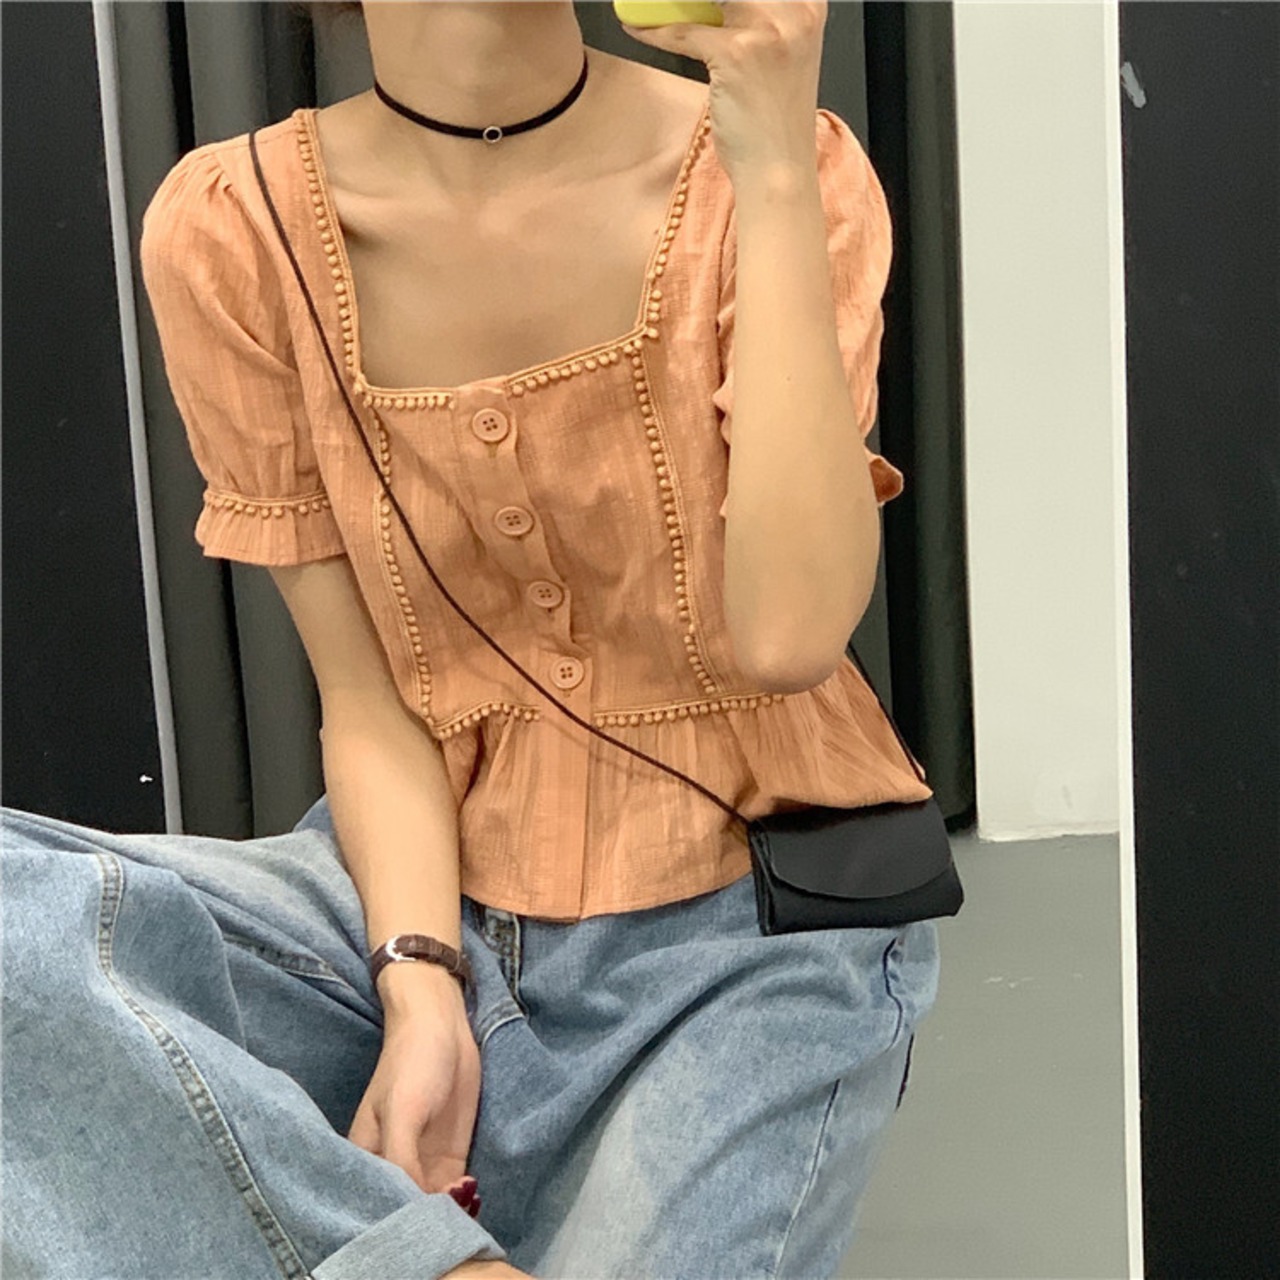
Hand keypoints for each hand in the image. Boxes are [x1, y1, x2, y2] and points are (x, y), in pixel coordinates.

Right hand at [347, 962, 481, 1199]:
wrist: (442, 1023)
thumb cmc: (412, 1062)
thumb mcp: (401, 1111)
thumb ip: (400, 1158)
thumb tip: (412, 1205)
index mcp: (366, 1158)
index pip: (377, 1202)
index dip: (396, 1218)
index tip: (417, 1224)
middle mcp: (392, 1166)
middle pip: (406, 1208)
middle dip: (424, 1220)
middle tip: (447, 1218)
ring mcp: (422, 1162)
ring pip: (432, 1204)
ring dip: (447, 1213)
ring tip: (462, 1205)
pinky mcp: (449, 1157)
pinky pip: (454, 1191)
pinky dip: (462, 1200)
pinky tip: (472, 1199)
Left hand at [620, 1, 828, 182]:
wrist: (778, 170)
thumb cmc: (775, 123)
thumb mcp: (776, 58)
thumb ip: (755, 21)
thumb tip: (709, 4)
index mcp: (810, 7)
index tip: (697, 0)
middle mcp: (793, 11)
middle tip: (666, 2)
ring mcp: (766, 31)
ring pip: (704, 0)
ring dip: (669, 4)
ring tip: (647, 8)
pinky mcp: (736, 54)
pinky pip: (683, 32)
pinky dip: (655, 31)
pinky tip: (636, 28)